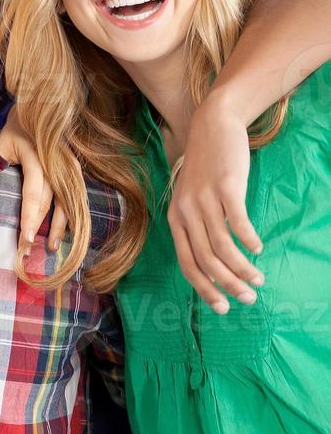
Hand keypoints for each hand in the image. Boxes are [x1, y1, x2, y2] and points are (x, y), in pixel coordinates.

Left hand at [0, 124, 65, 254]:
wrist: (41, 111)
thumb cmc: (18, 129)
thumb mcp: (1, 142)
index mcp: (38, 160)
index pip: (34, 194)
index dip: (30, 217)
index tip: (26, 238)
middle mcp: (57, 167)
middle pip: (50, 203)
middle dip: (39, 228)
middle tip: (27, 250)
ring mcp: (69, 170)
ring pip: (67, 204)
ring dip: (59, 227)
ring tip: (52, 248)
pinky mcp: (74, 173)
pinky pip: (73, 198)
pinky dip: (70, 216)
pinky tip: (67, 232)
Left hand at [167, 97, 262, 314]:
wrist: (211, 126)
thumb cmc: (206, 169)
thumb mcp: (194, 199)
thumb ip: (200, 227)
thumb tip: (216, 262)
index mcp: (175, 219)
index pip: (187, 263)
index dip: (204, 288)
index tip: (223, 307)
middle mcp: (185, 212)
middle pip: (205, 260)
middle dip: (227, 285)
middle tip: (248, 299)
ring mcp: (204, 199)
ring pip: (221, 245)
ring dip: (241, 267)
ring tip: (258, 280)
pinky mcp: (225, 186)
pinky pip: (236, 220)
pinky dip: (247, 238)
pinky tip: (258, 248)